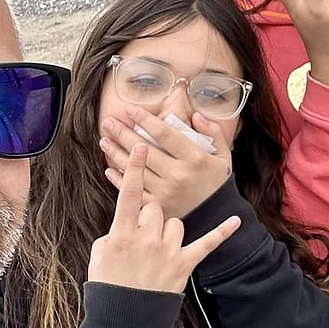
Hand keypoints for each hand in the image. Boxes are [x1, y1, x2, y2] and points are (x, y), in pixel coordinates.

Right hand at [88, 146, 240, 293]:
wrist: (124, 321)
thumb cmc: (108, 288)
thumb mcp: (100, 256)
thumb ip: (114, 233)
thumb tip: (126, 223)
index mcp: (122, 233)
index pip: (129, 193)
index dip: (134, 167)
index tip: (141, 144)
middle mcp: (146, 238)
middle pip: (154, 207)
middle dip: (150, 216)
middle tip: (142, 235)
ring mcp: (167, 250)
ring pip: (175, 223)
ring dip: (168, 231)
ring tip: (157, 251)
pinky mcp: (184, 264)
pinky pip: (206, 243)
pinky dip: (221, 233)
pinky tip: (235, 221)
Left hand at [100, 105, 231, 219]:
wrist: (217, 217)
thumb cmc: (218, 184)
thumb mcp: (224, 156)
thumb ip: (213, 133)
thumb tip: (195, 115)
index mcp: (194, 159)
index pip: (165, 134)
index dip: (145, 120)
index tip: (129, 110)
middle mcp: (178, 175)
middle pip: (144, 150)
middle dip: (123, 133)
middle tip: (109, 122)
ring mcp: (166, 192)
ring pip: (135, 170)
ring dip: (116, 154)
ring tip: (105, 140)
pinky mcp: (158, 207)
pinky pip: (134, 191)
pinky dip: (119, 180)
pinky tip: (110, 168)